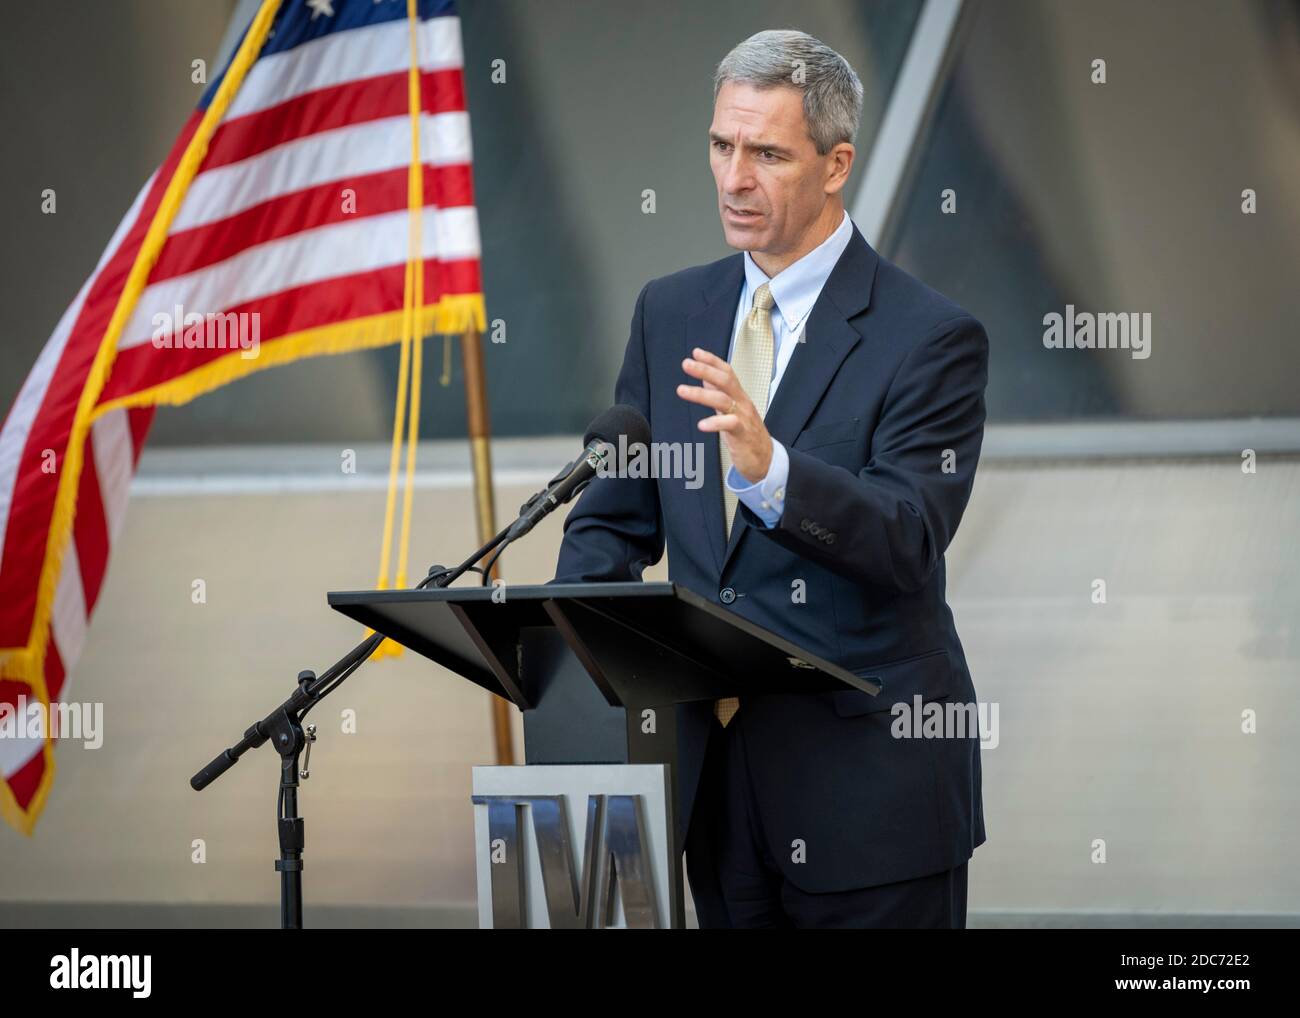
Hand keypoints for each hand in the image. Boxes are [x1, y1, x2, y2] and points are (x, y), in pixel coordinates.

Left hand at [676, 346, 772, 482]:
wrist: (766, 460)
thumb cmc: (748, 435)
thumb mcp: (733, 411)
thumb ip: (719, 394)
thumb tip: (705, 379)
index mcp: (739, 397)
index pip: (727, 372)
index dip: (712, 361)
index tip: (696, 352)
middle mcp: (742, 403)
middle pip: (725, 381)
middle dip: (705, 370)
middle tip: (687, 363)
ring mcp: (744, 418)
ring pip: (723, 400)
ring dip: (701, 394)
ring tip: (682, 390)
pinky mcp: (743, 434)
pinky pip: (730, 424)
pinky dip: (715, 423)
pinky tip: (701, 425)